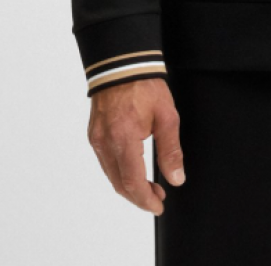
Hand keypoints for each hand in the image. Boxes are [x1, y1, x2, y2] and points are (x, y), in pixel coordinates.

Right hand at [87, 77, 185, 215]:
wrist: (122, 64)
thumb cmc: (145, 86)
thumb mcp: (167, 116)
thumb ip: (171, 150)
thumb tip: (176, 178)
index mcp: (124, 138)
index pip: (132, 182)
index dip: (145, 200)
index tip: (158, 206)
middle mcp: (105, 142)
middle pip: (119, 184)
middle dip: (139, 196)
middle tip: (157, 197)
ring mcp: (96, 139)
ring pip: (111, 175)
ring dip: (129, 185)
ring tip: (149, 184)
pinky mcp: (94, 134)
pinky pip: (105, 162)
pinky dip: (119, 172)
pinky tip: (134, 169)